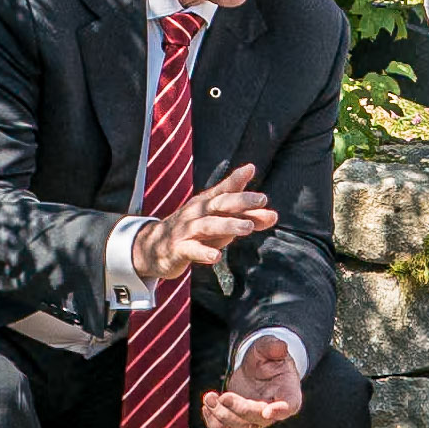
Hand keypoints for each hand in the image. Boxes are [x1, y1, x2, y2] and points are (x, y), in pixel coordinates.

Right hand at [132, 164, 276, 281]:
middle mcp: (197, 212)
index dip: (238, 182)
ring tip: (248, 228)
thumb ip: (246, 217)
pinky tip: (216, 257)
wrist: (154, 247)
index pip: (225, 191)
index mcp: (207, 203)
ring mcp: (186, 230)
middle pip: (219, 203)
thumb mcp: (220, 222)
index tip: (252, 171)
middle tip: (262, 199)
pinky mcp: (178, 249)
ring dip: (228, 225)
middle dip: (241, 201)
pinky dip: (203, 252)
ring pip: (208, 225)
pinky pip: (191, 250)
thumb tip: (274, 215)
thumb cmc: (195, 230)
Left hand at [200, 335, 300, 427]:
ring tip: (209, 398)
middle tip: (224, 396)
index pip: (289, 405)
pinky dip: (214, 424)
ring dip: (222, 417)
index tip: (268, 412)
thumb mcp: (269, 347)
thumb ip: (273, 347)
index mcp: (288, 392)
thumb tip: (280, 347)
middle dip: (239, 409)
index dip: (280, 411)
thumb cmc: (267, 357)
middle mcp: (274, 411)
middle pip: (258, 419)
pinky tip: (207, 407)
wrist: (256, 367)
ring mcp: (256, 421)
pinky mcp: (240, 423)